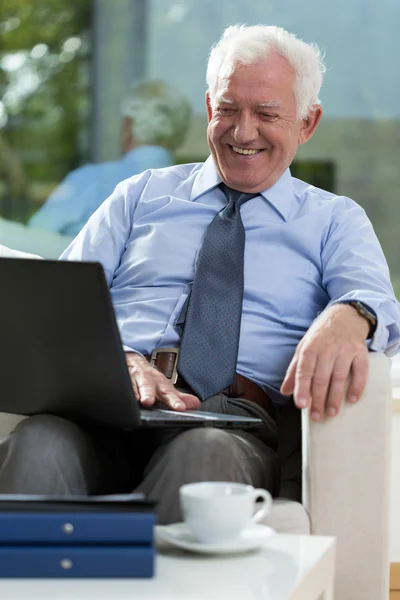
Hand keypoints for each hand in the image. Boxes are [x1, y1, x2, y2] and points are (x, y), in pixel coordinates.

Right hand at [125, 352, 199, 411]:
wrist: (132, 362)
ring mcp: (132, 378)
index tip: (180, 408)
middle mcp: (146, 379)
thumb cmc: (149, 379)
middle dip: (150, 393)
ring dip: (136, 391)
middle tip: (151, 402)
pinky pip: (121, 383)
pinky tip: (123, 395)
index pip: (167, 391)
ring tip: (139, 400)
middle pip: (149, 385)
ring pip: (133, 383)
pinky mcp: (121, 377)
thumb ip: (178, 397)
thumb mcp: (164, 387)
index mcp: (159, 382)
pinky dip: (122, 389)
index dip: (173, 400)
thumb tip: (195, 404)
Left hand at [280, 304, 369, 420]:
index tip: (301, 405)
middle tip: (316, 416)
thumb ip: (294, 370)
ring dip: (335, 397)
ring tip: (331, 412)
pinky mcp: (360, 352)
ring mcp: (345, 350)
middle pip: (321, 378)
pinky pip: (360, 371)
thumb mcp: (303, 347)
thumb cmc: (321, 334)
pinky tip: (352, 399)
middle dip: (318, 399)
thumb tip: (285, 391)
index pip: (304, 370)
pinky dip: (357, 386)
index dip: (302, 388)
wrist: (346, 316)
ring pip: (340, 377)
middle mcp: (327, 348)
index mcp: (310, 347)